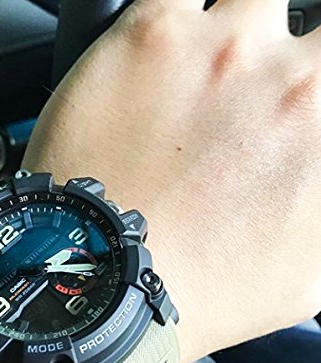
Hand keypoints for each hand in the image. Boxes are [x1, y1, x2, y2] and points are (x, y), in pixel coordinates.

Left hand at [23, 0, 320, 362]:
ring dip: (229, 28)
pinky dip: (171, 18)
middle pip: (297, 23)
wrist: (111, 282)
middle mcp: (279, 73)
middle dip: (279, 52)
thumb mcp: (307, 271)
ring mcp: (210, 46)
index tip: (296, 91)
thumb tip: (311, 172)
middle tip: (242, 90)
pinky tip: (157, 52)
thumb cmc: (202, 288)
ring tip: (198, 71)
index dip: (313, 74)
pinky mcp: (141, 40)